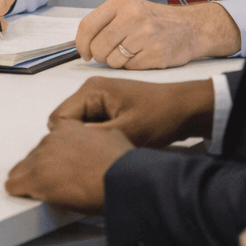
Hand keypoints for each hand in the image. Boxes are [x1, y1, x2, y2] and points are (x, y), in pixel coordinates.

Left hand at [4, 120, 131, 212]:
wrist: (124, 180)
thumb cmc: (123, 166)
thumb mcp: (113, 138)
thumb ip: (99, 138)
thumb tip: (102, 144)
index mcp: (69, 128)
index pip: (50, 140)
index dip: (55, 157)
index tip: (58, 166)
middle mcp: (53, 139)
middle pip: (34, 155)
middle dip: (42, 169)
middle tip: (54, 183)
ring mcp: (43, 157)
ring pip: (22, 169)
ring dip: (31, 180)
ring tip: (43, 192)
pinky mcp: (37, 177)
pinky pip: (15, 185)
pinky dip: (20, 192)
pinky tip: (26, 196)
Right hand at [47, 76, 213, 146]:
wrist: (186, 110)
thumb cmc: (160, 116)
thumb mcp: (124, 131)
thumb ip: (91, 137)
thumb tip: (64, 146)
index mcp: (91, 90)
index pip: (59, 118)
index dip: (67, 140)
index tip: (85, 155)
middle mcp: (90, 90)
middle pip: (66, 122)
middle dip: (78, 140)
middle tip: (98, 154)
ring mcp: (98, 99)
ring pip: (78, 126)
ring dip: (89, 140)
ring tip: (107, 150)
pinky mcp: (107, 108)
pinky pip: (90, 126)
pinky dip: (98, 138)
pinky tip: (112, 145)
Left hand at [76, 0, 241, 67]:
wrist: (191, 27)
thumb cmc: (155, 20)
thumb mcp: (130, 10)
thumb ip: (106, 22)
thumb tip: (83, 44)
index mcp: (120, 4)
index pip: (88, 25)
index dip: (81, 44)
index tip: (84, 53)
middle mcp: (131, 17)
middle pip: (98, 47)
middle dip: (100, 56)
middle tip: (111, 54)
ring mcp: (145, 35)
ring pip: (113, 61)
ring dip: (119, 62)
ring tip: (133, 52)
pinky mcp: (156, 53)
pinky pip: (130, 68)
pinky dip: (133, 66)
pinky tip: (144, 56)